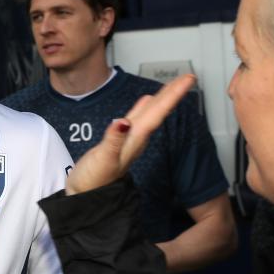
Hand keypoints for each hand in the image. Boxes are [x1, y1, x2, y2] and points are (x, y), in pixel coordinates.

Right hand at [64, 74, 194, 194]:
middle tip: (188, 77)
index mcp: (134, 139)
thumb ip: (113, 141)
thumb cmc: (93, 181)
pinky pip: (136, 119)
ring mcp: (128, 139)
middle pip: (158, 111)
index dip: (172, 95)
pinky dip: (143, 108)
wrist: (85, 196)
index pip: (158, 113)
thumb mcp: (103, 160)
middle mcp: (135, 138)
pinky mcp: (118, 140)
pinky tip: (146, 102)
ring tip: (172, 85)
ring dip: (161, 99)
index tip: (188, 80)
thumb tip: (123, 122)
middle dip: (172, 93)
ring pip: (149, 113)